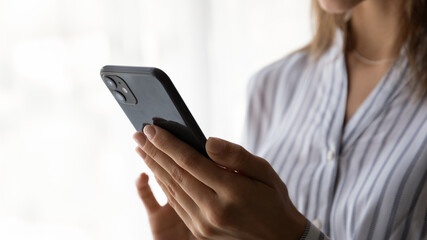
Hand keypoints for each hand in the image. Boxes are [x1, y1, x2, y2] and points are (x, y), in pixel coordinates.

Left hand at [134, 125, 306, 239]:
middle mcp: (214, 210)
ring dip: (154, 167)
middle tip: (138, 133)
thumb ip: (236, 156)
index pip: (191, 162)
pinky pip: (176, 203)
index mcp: (233, 191)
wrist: (278, 237)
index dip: (169, 144)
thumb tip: (207, 141)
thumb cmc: (273, 198)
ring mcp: (205, 224)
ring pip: (172, 190)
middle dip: (154, 152)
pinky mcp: (200, 231)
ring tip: (141, 149)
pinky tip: (156, 170)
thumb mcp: (265, 171)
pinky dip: (163, 185)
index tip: (152, 128)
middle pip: (176, 175)